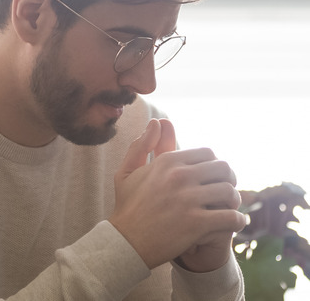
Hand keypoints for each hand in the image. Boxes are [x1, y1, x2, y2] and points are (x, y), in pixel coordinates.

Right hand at [108, 119, 246, 270]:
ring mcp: (188, 200)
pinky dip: (238, 221)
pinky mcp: (197, 224)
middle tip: (225, 192)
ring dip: (234, 201)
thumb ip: (141, 145)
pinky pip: (232, 217)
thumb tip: (157, 122)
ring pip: (230, 192)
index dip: (214, 165)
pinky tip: (234, 224)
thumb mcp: (127, 172)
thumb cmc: (128, 207)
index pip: (208, 153)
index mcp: (166, 162)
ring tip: (229, 208)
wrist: (125, 242)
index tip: (212, 178)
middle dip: (228, 180)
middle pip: (224, 168)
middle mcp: (179, 177)